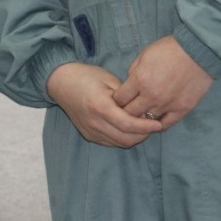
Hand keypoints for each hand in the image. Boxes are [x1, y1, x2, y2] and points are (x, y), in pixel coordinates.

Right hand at [46, 63, 164, 147]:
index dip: (146, 126)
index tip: (159, 123)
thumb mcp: (109, 80)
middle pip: (126, 138)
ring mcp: (90, 131)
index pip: (128, 124)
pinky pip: (112, 142)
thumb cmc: (86, 76)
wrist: (61, 83)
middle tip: (153, 123)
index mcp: (99, 106)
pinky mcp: (89, 135)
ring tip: (142, 125)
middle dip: (144, 134)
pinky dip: (124, 138)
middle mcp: (94, 122)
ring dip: (134, 137)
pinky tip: (128, 127)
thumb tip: (143, 111)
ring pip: (120, 143)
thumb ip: (127, 96)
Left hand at [112, 36, 213, 128]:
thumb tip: (130, 85)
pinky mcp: (182, 109)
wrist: (197, 51)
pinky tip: (154, 122)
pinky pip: (166, 124)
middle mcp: (151, 95)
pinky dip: (158, 124)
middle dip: (126, 111)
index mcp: (139, 80)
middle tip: (128, 109)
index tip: (119, 99)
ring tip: (141, 113)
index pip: (119, 99)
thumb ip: (133, 72)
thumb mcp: (144, 55)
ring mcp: (167, 104)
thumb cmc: (169, 49)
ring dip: (142, 117)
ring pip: (147, 120)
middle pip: (130, 113)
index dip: (117, 100)